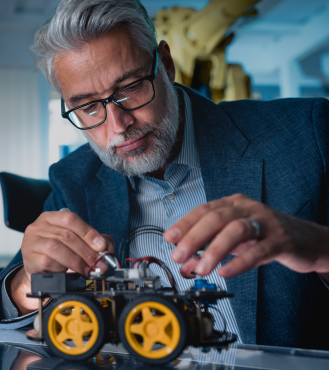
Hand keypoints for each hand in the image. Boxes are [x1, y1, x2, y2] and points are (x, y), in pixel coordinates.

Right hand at [10, 210, 113, 314]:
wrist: (38, 271)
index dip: (88, 232)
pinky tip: (66, 272)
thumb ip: (92, 242)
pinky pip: (47, 262)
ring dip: (76, 261)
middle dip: (87, 251)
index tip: (102, 246)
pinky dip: (61, 268)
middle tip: (100, 264)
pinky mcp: (29, 259)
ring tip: (87, 270)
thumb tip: (107, 247)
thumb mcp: (74, 243)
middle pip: (66, 235)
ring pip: (56, 247)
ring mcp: (31, 242)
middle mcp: (37, 227)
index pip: (70, 219)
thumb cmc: (57, 255)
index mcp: (49, 218)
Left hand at [163, 194, 328, 279]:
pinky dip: (239, 262)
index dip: (185, 223)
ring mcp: (265, 222)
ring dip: (214, 250)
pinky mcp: (281, 240)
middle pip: (215, 218)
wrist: (307, 240)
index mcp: (233, 204)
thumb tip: (184, 264)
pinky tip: (225, 272)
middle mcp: (248, 208)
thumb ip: (208, 249)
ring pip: (235, 230)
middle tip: (179, 256)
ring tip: (201, 268)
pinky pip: (258, 250)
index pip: (204, 210)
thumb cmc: (264, 235)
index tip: (169, 238)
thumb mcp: (233, 241)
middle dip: (193, 238)